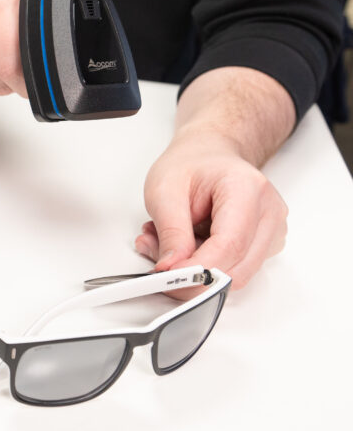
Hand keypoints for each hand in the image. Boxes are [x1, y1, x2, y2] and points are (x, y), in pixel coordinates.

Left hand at [137, 131, 287, 296]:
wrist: (208, 154)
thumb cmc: (190, 165)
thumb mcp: (164, 190)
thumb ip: (170, 232)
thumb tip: (171, 268)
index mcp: (247, 189)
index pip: (229, 245)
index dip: (197, 268)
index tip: (167, 276)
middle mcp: (269, 213)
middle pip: (237, 267)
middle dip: (193, 274)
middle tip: (158, 259)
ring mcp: (272, 231)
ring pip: (235, 274)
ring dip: (196, 269)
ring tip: (169, 242)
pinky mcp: (264, 245)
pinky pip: (234, 269)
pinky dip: (204, 265)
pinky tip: (186, 244)